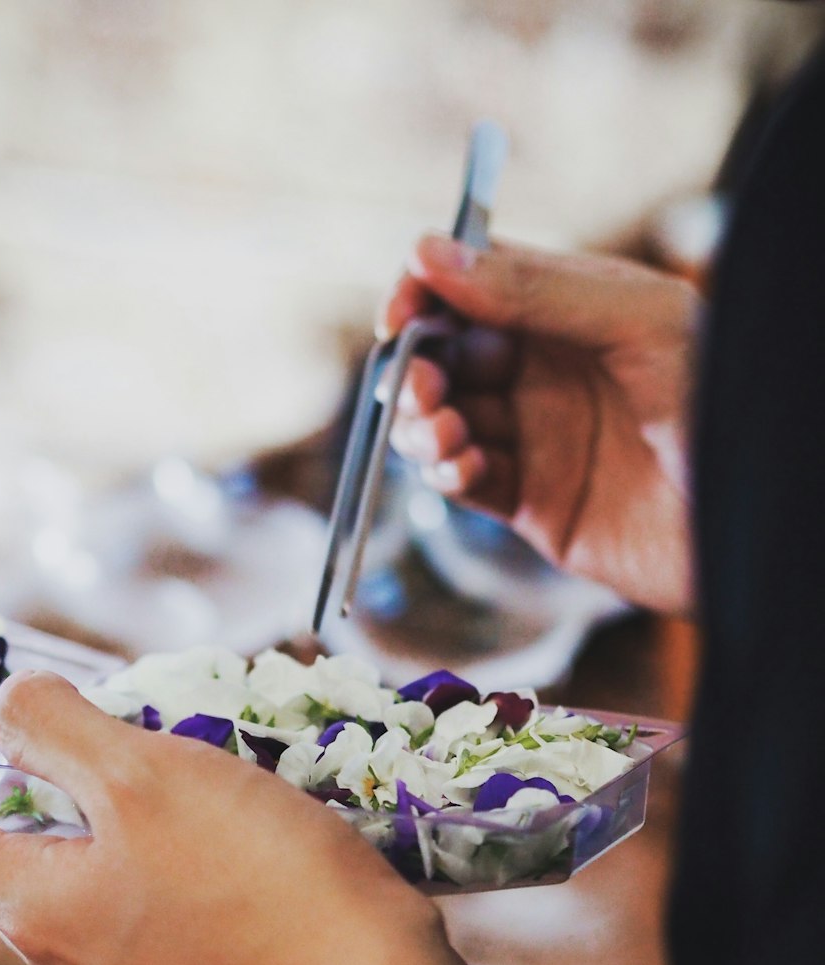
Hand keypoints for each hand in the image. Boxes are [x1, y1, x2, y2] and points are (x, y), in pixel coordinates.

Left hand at [0, 672, 493, 964]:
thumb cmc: (261, 880)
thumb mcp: (150, 773)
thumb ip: (57, 731)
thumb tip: (8, 712)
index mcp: (39, 914)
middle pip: (16, 880)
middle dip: (36, 811)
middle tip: (83, 754)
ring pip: (94, 913)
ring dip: (113, 853)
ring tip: (178, 801)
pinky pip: (157, 949)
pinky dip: (168, 899)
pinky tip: (230, 869)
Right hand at [380, 233, 700, 614]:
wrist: (753, 524)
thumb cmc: (719, 405)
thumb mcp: (638, 323)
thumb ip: (536, 289)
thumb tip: (431, 252)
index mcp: (575, 311)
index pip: (476, 282)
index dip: (427, 292)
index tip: (399, 313)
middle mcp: (550, 370)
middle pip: (449, 354)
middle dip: (419, 366)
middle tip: (419, 386)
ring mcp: (540, 438)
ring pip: (447, 420)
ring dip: (424, 423)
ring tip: (441, 432)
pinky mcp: (534, 504)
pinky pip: (468, 483)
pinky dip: (448, 473)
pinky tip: (460, 468)